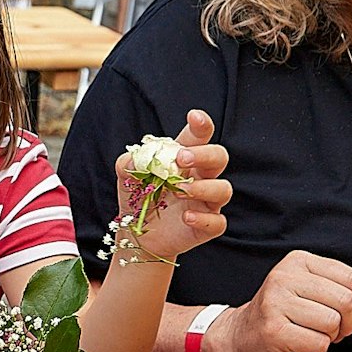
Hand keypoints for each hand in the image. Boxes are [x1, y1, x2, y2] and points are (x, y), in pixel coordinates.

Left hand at [116, 109, 230, 260]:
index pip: (200, 137)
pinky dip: (204, 219)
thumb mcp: (127, 176)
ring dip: (204, 187)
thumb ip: (129, 162)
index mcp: (185, 158)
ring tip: (179, 191)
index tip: (195, 117)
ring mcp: (207, 201)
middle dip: (205, 154)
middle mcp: (201, 176)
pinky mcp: (207, 225)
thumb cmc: (138, 198)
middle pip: (219, 157)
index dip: (202, 125)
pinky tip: (186, 217)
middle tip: (182, 158)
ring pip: (223, 189)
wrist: (137, 234)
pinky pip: (217, 221)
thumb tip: (136, 159)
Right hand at [210, 251, 351, 351]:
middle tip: (331, 332)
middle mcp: (285, 275)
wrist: (239, 336)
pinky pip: (318, 344)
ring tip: (309, 335)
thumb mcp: (323, 297)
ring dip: (329, 339)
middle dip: (347, 325)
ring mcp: (276, 300)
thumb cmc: (285, 315)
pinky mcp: (272, 327)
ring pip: (333, 323)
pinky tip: (297, 346)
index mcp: (300, 261)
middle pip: (346, 302)